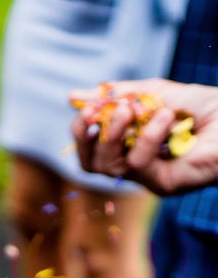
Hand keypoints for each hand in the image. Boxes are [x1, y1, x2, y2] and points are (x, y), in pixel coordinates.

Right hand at [71, 78, 217, 194]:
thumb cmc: (206, 107)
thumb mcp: (154, 93)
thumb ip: (117, 95)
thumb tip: (72, 97)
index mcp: (130, 145)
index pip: (90, 147)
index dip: (81, 129)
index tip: (87, 107)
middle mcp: (136, 164)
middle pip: (90, 164)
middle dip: (86, 137)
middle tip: (95, 112)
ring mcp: (149, 177)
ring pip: (109, 166)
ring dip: (114, 134)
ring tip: (131, 109)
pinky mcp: (162, 184)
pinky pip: (138, 164)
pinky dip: (148, 136)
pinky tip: (165, 115)